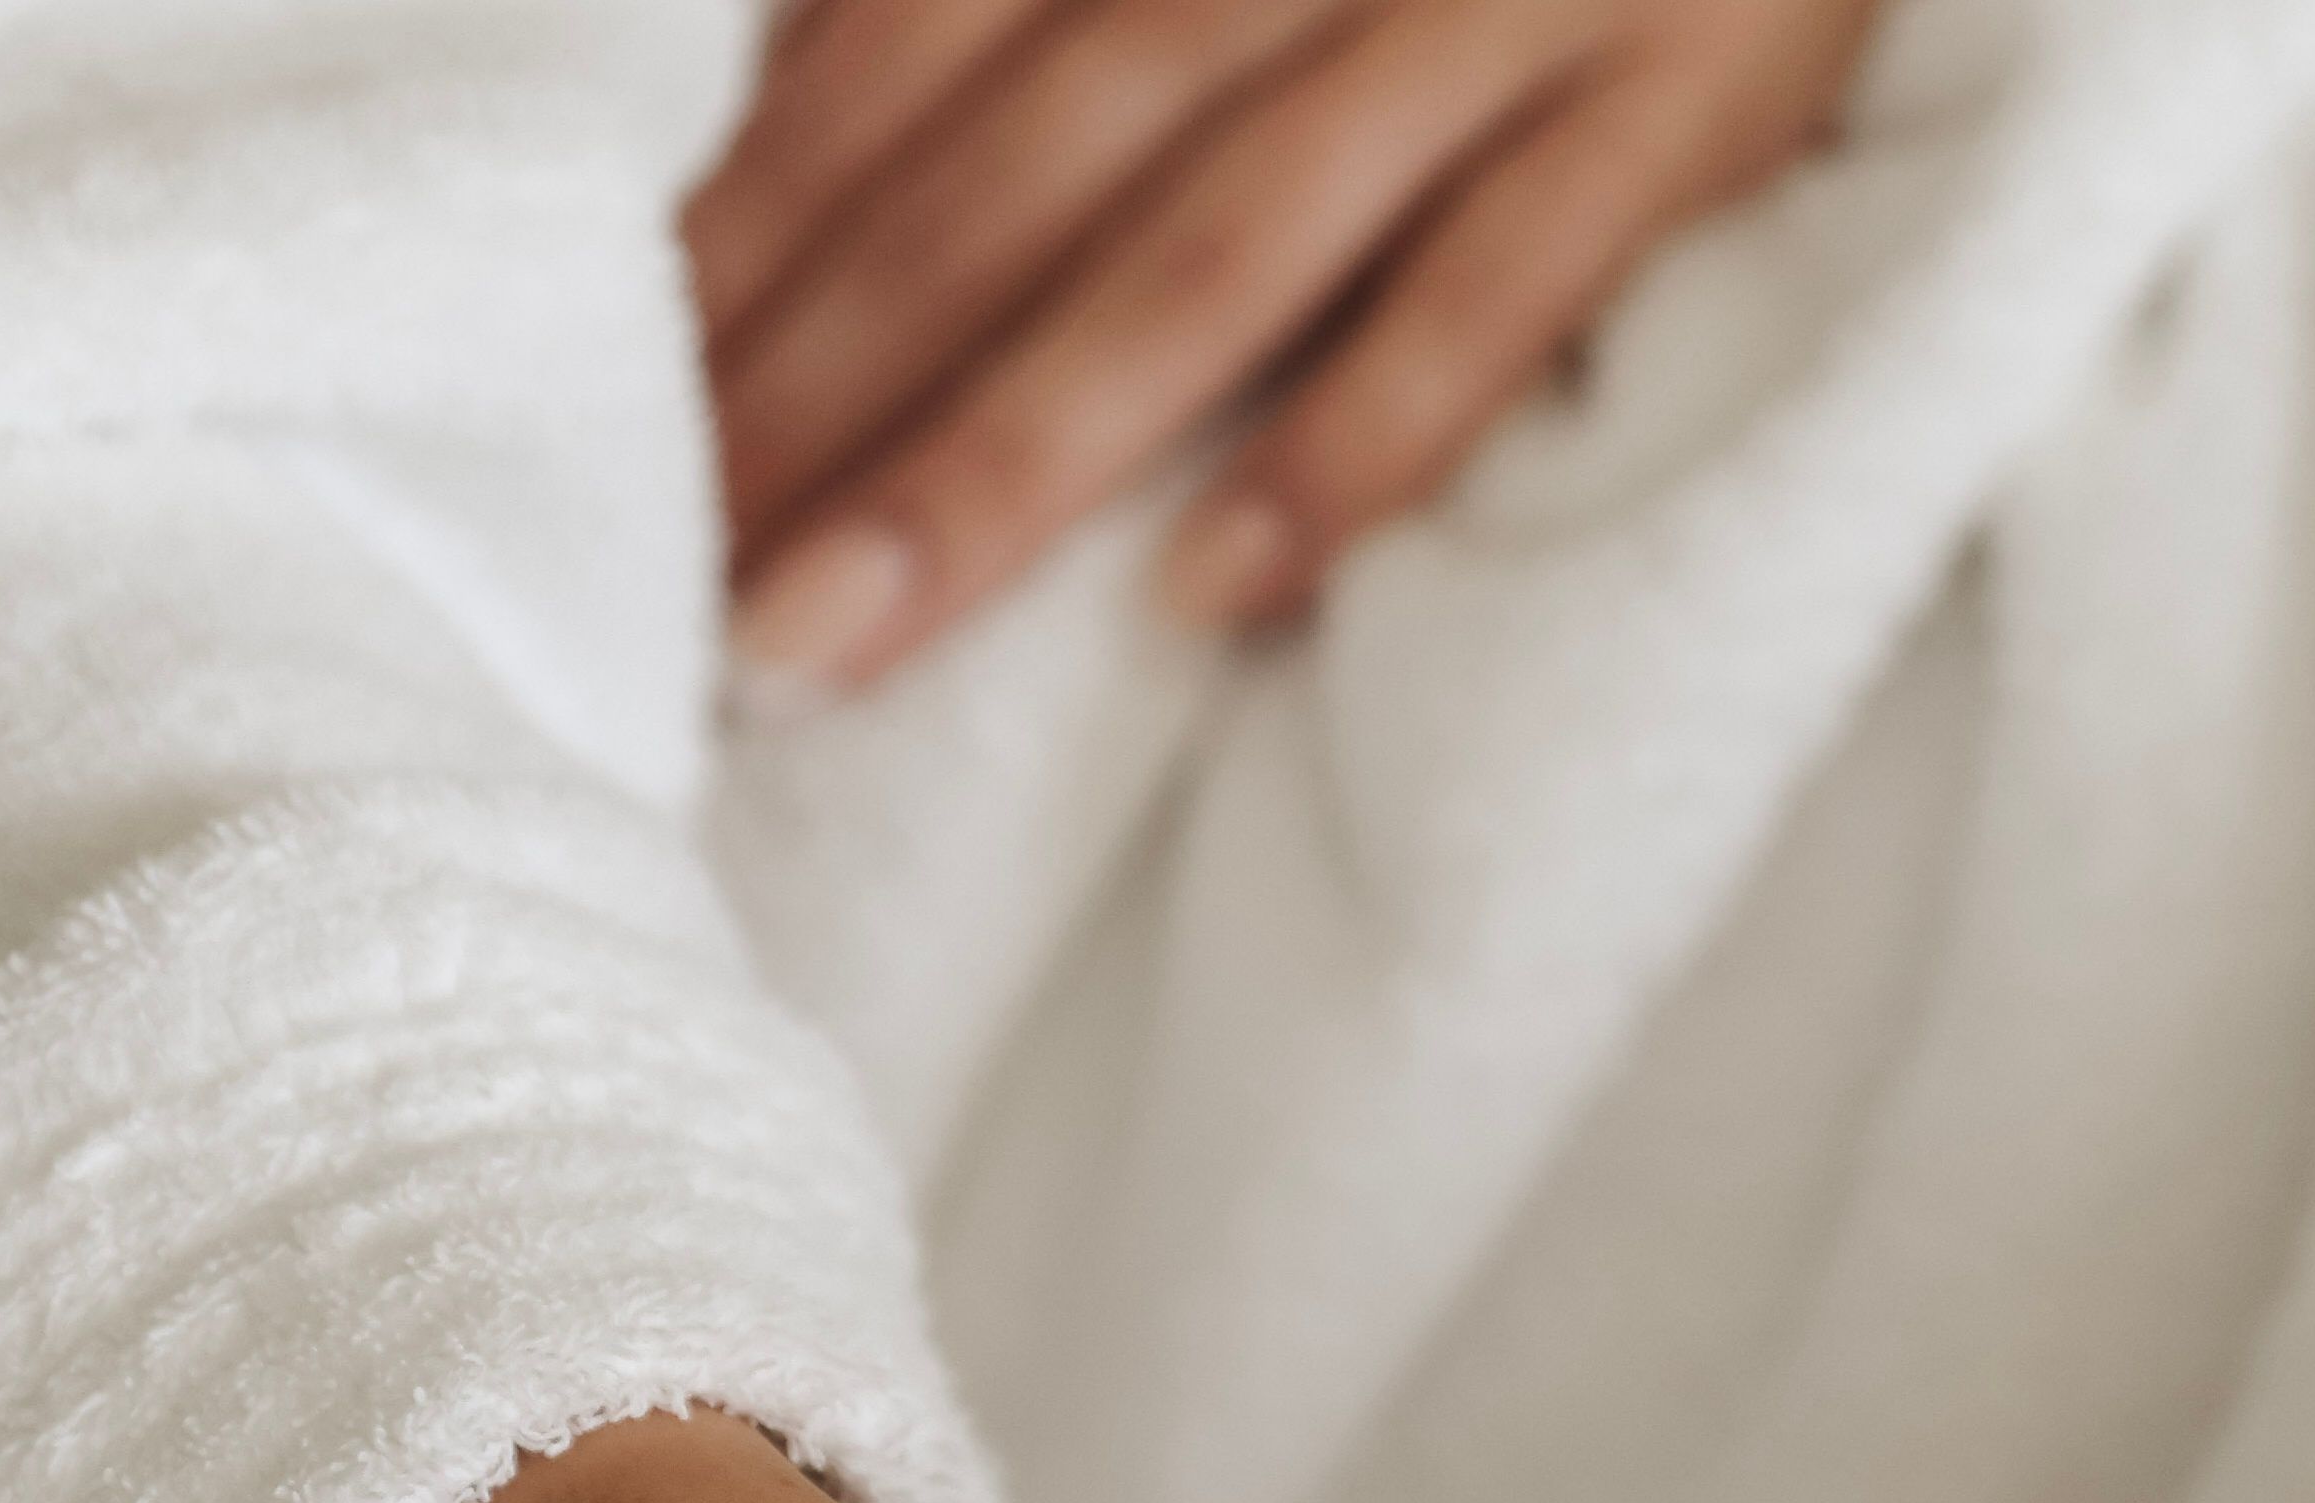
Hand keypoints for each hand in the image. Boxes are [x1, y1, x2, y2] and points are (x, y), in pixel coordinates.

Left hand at [692, 0, 1884, 690]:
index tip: (615, 413)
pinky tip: (1206, 600)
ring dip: (1006, 451)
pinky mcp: (1699, 99)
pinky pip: (1504, 287)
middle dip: (819, 377)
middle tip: (661, 588)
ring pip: (1208, 243)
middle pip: (1015, 162)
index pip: (906, 42)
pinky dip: (1356, 438)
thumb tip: (818, 111)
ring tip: (834, 632)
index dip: (751, 227)